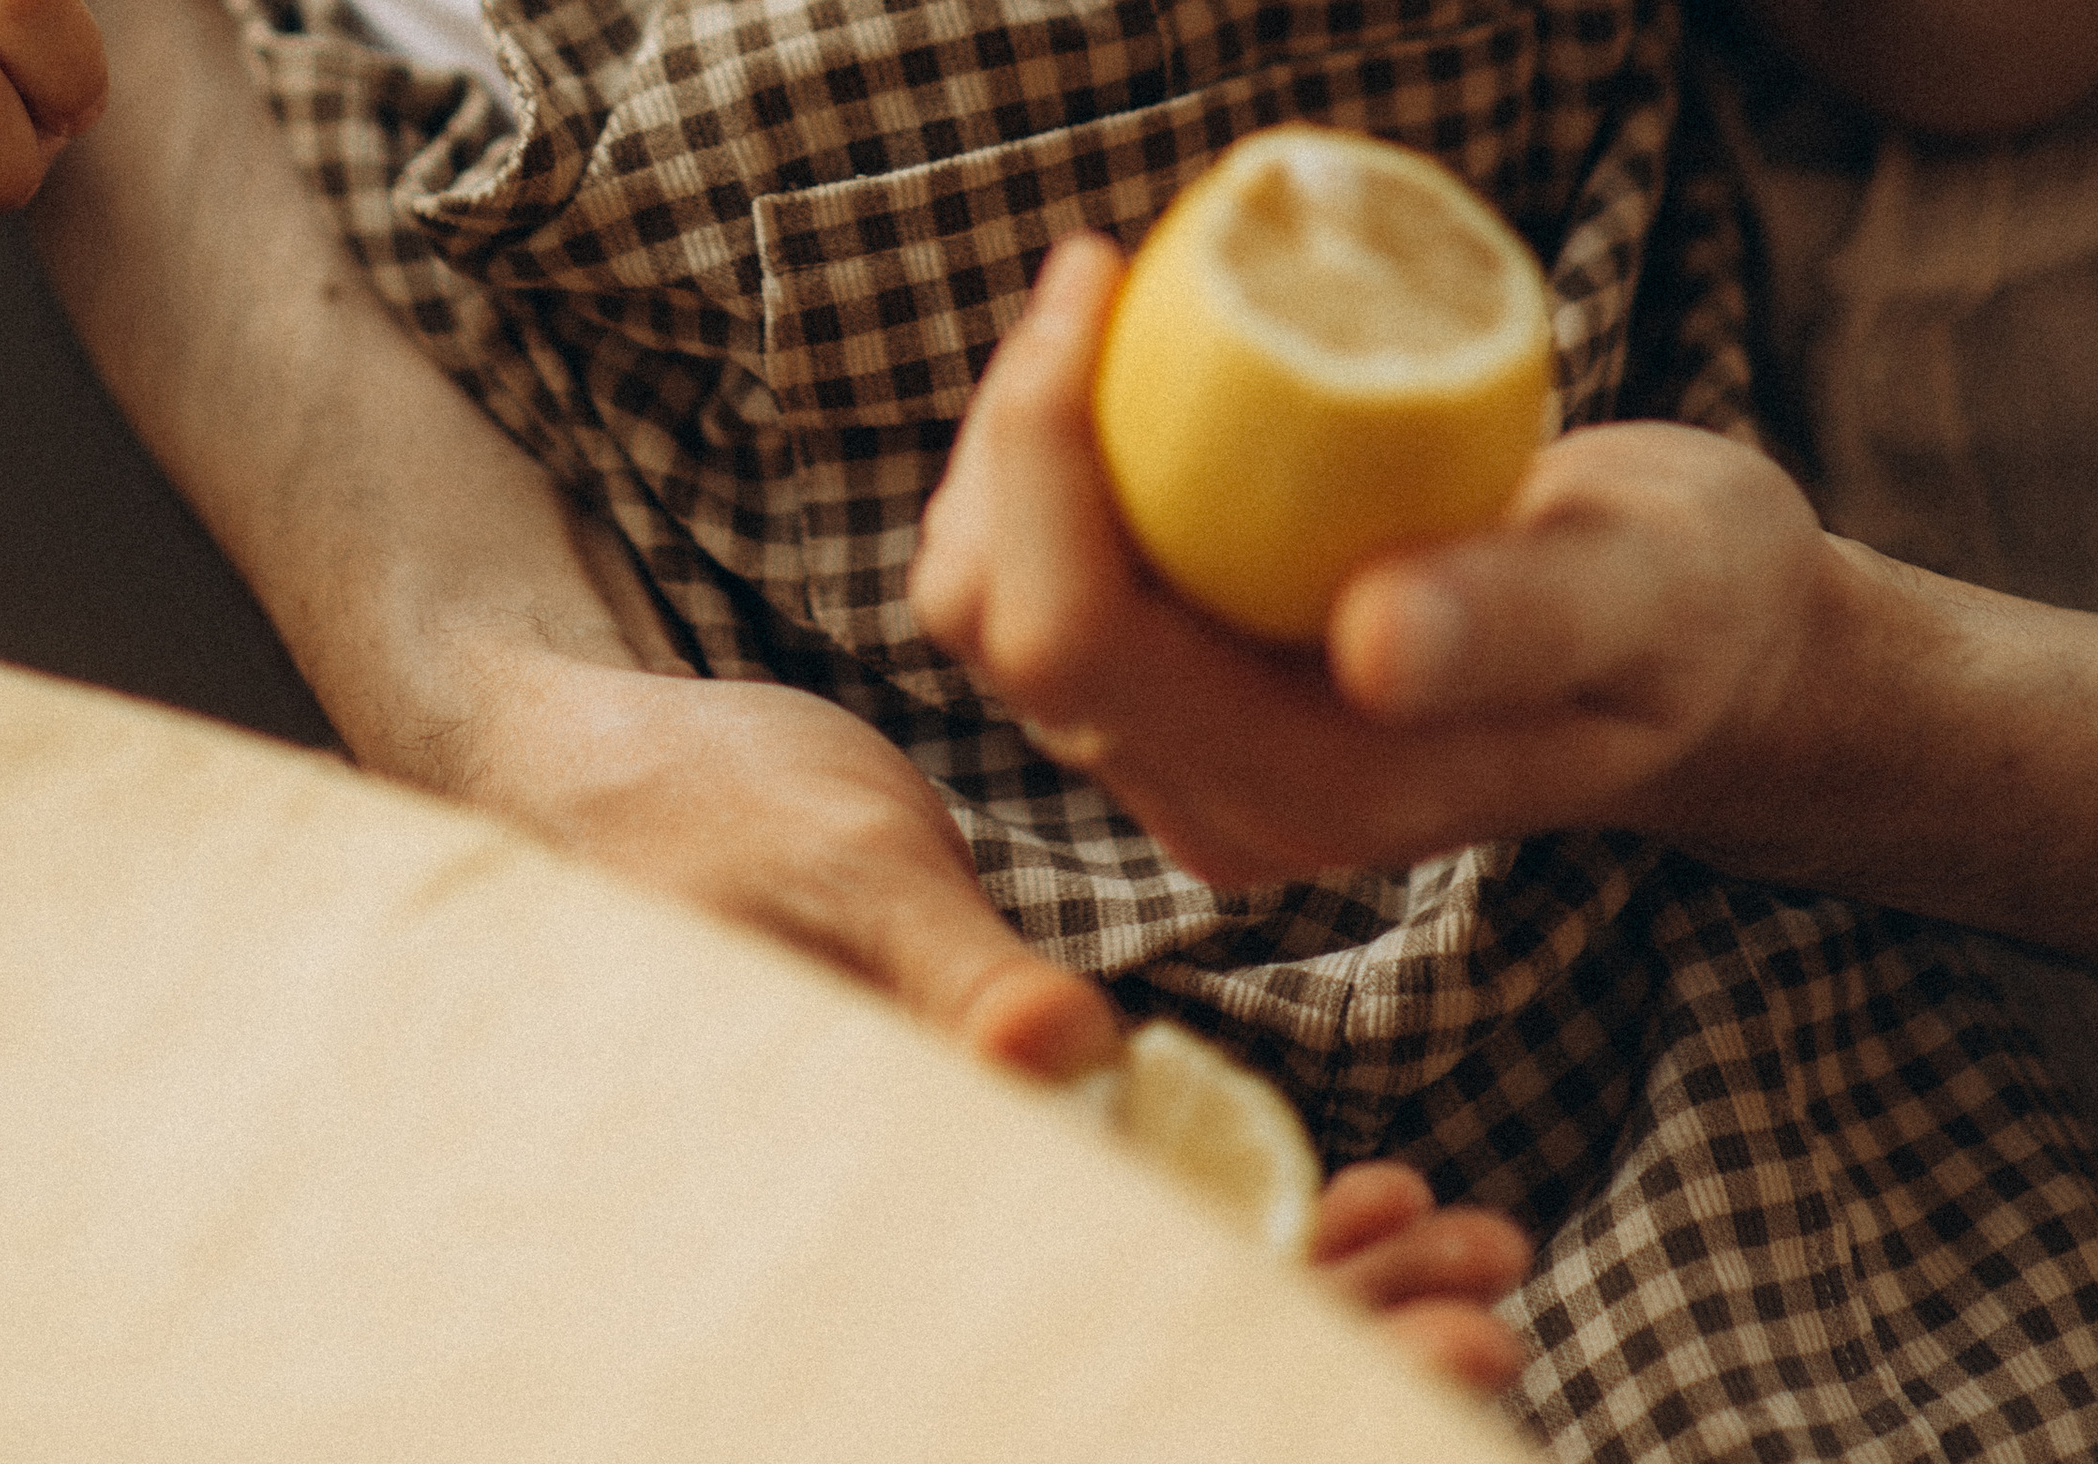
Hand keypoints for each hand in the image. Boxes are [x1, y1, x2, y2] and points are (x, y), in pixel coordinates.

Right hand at [441, 631, 1531, 1383]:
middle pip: (1147, 1320)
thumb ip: (942, 970)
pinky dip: (1252, 1216)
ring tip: (1473, 1258)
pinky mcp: (975, 1125)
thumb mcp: (830, 864)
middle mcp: (914, 1206)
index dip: (1287, 1323)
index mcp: (875, 1164)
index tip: (1451, 1318)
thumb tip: (1055, 1053)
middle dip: (1334, 1328)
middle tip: (1503, 1315)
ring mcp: (946, 1176)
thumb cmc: (695, 806)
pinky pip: (1123, 1216)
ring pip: (1152, 1283)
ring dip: (1315, 1281)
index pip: (1113, 1294)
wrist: (594, 769)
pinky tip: (1373, 1196)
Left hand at [913, 236, 1829, 889]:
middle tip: (1096, 271)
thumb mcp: (1644, 589)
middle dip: (1009, 435)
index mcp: (1316, 789)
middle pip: (996, 624)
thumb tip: (1377, 646)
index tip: (1100, 267)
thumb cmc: (1690, 601)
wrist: (1701, 653)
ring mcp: (1193, 769)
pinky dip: (1052, 476)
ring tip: (1107, 312)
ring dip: (1014, 453)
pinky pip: (1041, 588)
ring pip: (992, 608)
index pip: (1072, 637)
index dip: (1038, 447)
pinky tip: (1127, 378)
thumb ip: (1522, 619)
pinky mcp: (1185, 713)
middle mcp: (1226, 803)